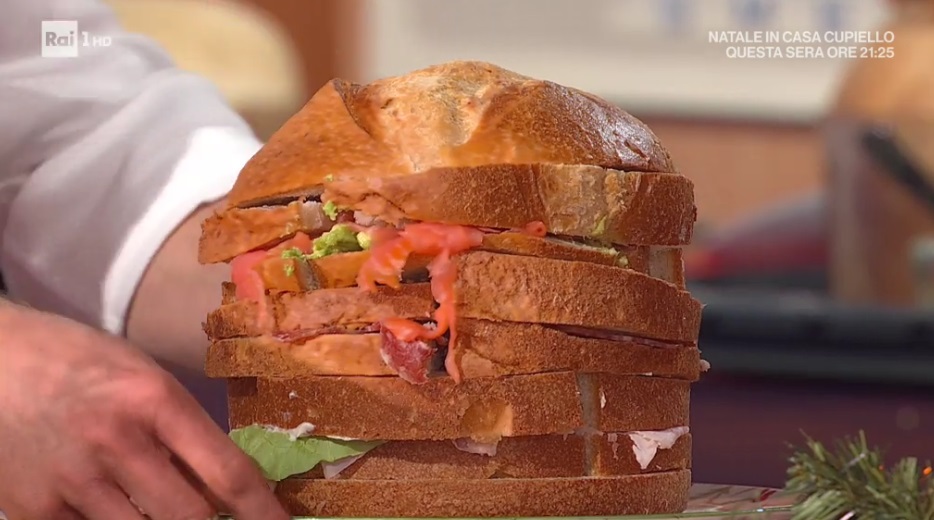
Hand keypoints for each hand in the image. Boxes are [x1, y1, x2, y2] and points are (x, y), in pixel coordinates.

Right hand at [0, 303, 288, 519]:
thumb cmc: (77, 359)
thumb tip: (223, 485)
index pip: (225, 472)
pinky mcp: (34, 509)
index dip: (261, 512)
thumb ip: (181, 428)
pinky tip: (117, 514)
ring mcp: (71, 480)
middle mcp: (115, 441)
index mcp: (153, 399)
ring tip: (169, 514)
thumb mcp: (141, 375)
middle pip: (188, 519)